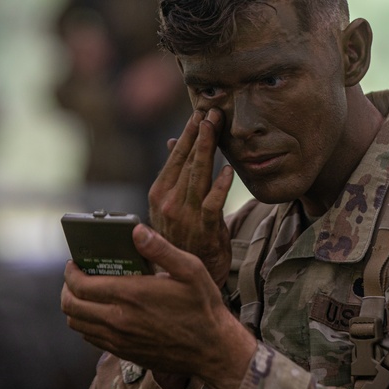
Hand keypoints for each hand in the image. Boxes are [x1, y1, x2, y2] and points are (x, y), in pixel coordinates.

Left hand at [61, 224, 255, 388]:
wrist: (212, 349)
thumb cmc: (203, 306)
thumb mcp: (190, 270)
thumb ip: (161, 249)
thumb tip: (137, 231)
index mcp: (131, 295)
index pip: (80, 285)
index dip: (71, 272)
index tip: (75, 263)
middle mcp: (119, 320)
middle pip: (70, 306)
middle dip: (67, 288)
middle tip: (77, 277)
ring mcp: (119, 339)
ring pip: (77, 324)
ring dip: (75, 307)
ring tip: (87, 293)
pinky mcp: (124, 352)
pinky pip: (91, 338)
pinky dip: (87, 323)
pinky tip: (102, 312)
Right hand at [148, 109, 234, 286]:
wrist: (184, 276)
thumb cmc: (182, 236)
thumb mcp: (171, 204)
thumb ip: (175, 173)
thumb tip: (175, 140)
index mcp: (159, 193)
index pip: (176, 157)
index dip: (189, 134)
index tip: (200, 113)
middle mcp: (168, 202)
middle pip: (187, 161)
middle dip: (201, 134)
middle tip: (212, 111)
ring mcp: (185, 215)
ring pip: (198, 176)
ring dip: (208, 150)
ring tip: (217, 128)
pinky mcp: (203, 229)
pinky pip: (213, 204)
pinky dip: (220, 187)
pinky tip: (228, 171)